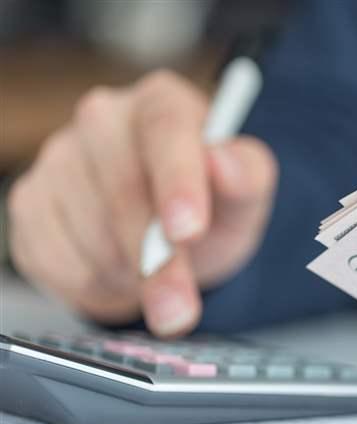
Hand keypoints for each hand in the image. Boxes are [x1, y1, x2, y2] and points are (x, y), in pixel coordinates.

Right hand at [8, 71, 277, 335]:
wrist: (175, 238)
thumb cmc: (213, 207)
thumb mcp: (247, 197)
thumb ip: (247, 177)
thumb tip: (224, 160)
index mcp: (162, 103)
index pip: (166, 130)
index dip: (177, 182)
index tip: (189, 231)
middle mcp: (103, 118)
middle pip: (123, 192)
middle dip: (157, 262)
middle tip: (180, 311)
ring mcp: (58, 158)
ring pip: (89, 234)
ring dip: (130, 276)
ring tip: (159, 275)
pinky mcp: (31, 202)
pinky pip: (56, 260)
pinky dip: (95, 286)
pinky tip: (122, 275)